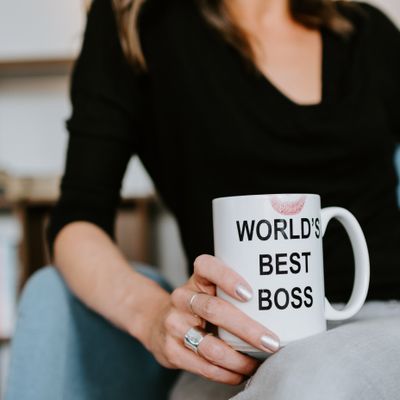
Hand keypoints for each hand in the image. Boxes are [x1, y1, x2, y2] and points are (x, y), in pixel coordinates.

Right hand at [143, 254, 279, 384]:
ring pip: (210, 345)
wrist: (157, 321)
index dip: (227, 277)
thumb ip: (234, 293)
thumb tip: (280, 310)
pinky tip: (239, 373)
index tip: (249, 294)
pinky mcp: (171, 349)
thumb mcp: (209, 289)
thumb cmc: (198, 304)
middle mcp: (182, 297)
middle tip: (271, 341)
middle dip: (247, 329)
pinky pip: (202, 365)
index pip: (207, 267)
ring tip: (256, 364)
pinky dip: (226, 373)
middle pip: (214, 310)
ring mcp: (174, 323)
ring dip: (238, 359)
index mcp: (196, 278)